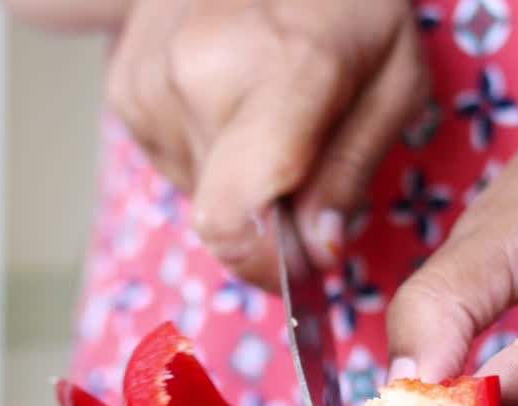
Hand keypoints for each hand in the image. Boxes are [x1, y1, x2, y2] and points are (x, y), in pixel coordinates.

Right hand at [106, 0, 425, 288]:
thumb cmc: (345, 0)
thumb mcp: (394, 77)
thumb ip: (352, 170)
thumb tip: (318, 252)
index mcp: (277, 72)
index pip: (235, 220)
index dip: (267, 266)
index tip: (301, 267)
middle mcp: (195, 77)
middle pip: (219, 217)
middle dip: (268, 219)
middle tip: (308, 166)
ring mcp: (148, 82)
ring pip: (196, 193)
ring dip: (239, 180)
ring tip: (269, 111)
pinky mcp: (123, 89)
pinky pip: (172, 161)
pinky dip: (208, 152)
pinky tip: (232, 99)